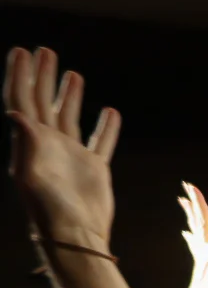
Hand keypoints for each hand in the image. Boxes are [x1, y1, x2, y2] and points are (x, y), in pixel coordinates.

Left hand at [4, 46, 120, 253]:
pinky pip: (101, 142)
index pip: (22, 100)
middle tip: (45, 51)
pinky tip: (111, 113)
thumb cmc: (49, 211)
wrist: (77, 236)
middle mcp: (48, 145)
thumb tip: (16, 112)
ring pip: (68, 117)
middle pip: (43, 102)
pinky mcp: (94, 169)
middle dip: (43, 76)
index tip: (22, 52)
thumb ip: (25, 144)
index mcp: (31, 142)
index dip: (20, 76)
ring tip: (73, 74)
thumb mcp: (31, 177)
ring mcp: (71, 156)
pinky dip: (106, 128)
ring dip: (69, 95)